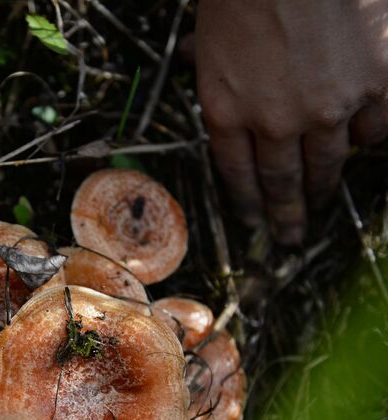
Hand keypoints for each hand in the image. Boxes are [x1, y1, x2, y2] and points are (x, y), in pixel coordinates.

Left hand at [195, 0, 387, 243]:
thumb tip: (197, 66)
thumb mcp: (208, 33)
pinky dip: (367, 135)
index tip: (254, 223)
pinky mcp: (375, 83)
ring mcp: (327, 105)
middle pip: (280, 181)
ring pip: (327, 164)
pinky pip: (375, 128)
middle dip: (285, 215)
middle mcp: (274, 119)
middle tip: (289, 238)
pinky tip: (360, 139)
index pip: (236, 174)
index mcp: (226, 109)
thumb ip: (210, 65)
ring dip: (322, 189)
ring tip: (319, 205)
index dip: (247, 203)